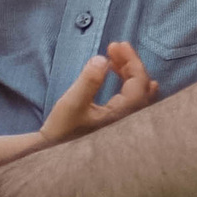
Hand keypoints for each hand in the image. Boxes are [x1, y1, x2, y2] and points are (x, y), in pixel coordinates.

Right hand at [38, 40, 158, 145]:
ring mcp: (125, 124)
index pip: (138, 82)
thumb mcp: (72, 102)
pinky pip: (133, 99)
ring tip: (114, 58)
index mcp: (122, 115)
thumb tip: (102, 59)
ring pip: (139, 93)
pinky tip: (117, 75)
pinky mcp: (118, 124)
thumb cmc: (62, 130)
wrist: (53, 152)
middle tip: (114, 47)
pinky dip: (127, 83)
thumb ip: (89, 80)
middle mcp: (129, 120)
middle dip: (131, 64)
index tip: (117, 44)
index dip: (131, 60)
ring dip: (129, 72)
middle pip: (143, 87)